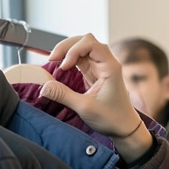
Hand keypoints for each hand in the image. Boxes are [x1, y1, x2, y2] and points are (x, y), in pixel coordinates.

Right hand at [43, 34, 152, 161]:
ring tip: (54, 62)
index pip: (90, 43)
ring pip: (81, 47)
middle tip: (52, 60)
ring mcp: (100, 67)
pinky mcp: (94, 73)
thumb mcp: (85, 108)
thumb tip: (43, 86)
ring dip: (66, 51)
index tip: (63, 67)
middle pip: (85, 41)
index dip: (73, 50)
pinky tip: (60, 67)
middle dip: (66, 46)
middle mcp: (106, 63)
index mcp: (110, 67)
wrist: (124, 128)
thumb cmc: (112, 118)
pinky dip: (69, 59)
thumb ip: (63, 95)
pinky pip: (80, 58)